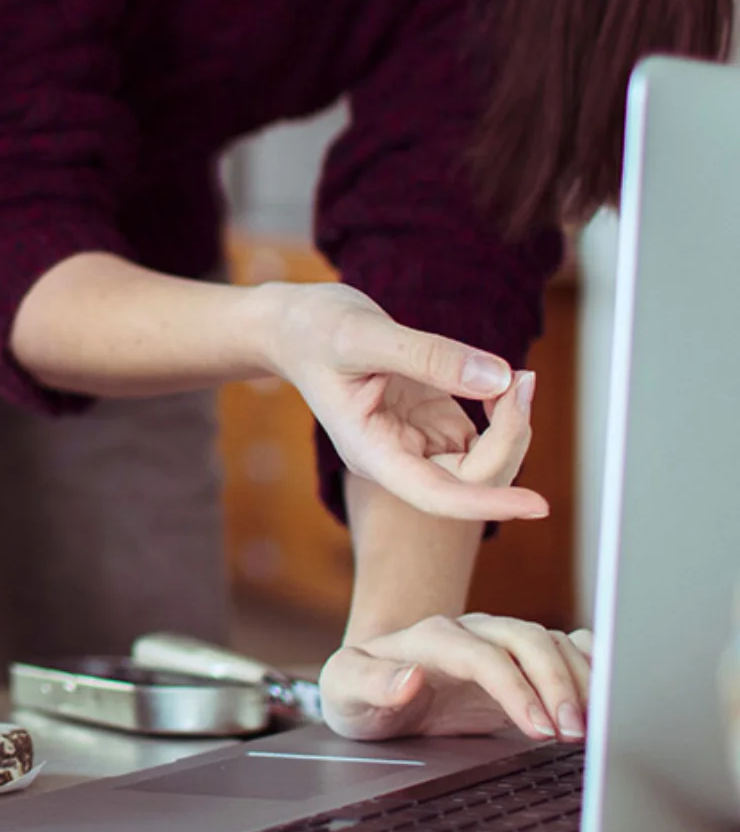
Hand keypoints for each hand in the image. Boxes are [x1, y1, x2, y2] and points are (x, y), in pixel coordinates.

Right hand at [267, 282, 546, 522]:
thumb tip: (499, 380)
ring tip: (518, 377)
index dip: (487, 503)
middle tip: (522, 379)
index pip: (436, 495)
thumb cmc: (313, 330)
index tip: (538, 506)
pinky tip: (501, 381)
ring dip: (511, 427)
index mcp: (371, 451)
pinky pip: (482, 437)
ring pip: (483, 463)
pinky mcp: (430, 422)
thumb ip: (430, 357)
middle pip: (470, 480)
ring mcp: (416, 442)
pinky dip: (504, 413)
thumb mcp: (365, 334)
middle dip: (509, 438)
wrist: (295, 325)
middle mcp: (396, 457)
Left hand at [321, 615, 593, 740]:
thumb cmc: (356, 693)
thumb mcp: (342, 691)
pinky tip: (608, 691)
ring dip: (580, 679)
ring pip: (552, 642)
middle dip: (557, 683)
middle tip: (575, 733)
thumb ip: (370, 683)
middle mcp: (469, 633)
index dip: (515, 687)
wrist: (369, 692)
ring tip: (593, 726)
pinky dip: (591, 664)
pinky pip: (565, 647)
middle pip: (527, 638)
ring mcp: (498, 643)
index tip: (539, 728)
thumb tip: (409, 678)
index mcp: (429, 637)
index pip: (482, 653)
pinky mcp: (519, 661)